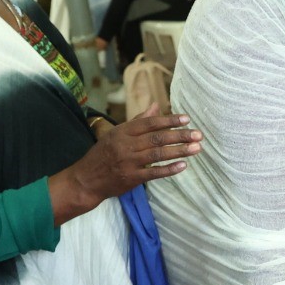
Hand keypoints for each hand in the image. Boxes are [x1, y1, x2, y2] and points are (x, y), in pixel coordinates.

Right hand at [50, 104, 201, 221]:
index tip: (186, 118)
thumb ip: (138, 120)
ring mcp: (129, 162)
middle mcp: (126, 145)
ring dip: (179, 151)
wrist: (86, 179)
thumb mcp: (116, 133)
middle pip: (157, 138)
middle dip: (180, 135)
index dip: (169, 120)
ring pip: (158, 154)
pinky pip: (154, 173)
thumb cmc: (103, 153)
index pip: (150, 123)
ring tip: (196, 148)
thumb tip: (156, 105)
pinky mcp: (132, 178)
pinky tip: (183, 165)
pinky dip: (169, 169)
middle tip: (198, 134)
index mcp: (123, 132)